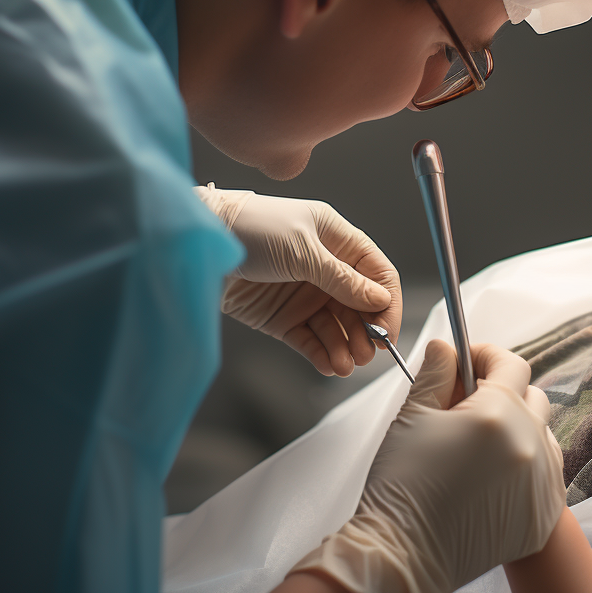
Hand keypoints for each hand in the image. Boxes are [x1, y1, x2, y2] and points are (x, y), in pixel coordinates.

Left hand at [196, 186, 401, 375]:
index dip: (388, 303)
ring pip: (337, 328)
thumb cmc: (253, 228)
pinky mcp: (285, 318)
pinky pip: (311, 340)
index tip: (388, 330)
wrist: (203, 244)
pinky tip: (330, 365)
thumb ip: (343, 279)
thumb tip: (380, 299)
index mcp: (339, 242)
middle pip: (361, 308)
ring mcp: (307, 295)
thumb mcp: (304, 249)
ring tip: (346, 364)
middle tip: (367, 353)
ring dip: (345, 347)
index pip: (378, 275)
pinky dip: (322, 354)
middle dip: (366, 332)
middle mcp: (328, 270)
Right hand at [291, 340, 565, 592]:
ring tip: (481, 446)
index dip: (486, 356)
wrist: (405, 558)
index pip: (511, 363)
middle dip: (503, 392)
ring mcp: (543, 483)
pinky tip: (494, 478)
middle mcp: (531, 444)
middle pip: (532, 396)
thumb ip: (436, 373)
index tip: (467, 363)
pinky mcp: (544, 516)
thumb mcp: (412, 416)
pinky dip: (527, 468)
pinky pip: (548, 476)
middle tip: (467, 406)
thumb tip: (446, 347)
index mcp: (498, 414)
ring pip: (544, 436)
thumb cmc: (401, 484)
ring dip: (519, 429)